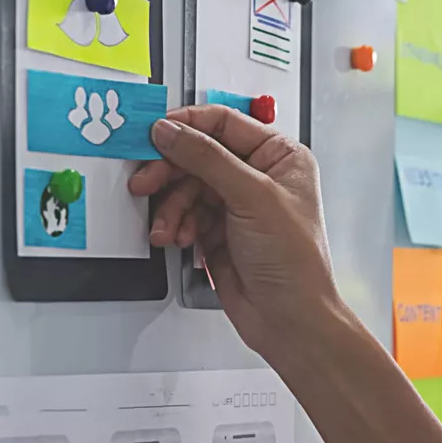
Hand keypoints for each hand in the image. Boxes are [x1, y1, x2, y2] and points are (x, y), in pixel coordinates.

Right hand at [133, 106, 342, 363]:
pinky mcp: (218, 231)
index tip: (154, 132)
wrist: (288, 319)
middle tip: (146, 182)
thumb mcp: (253, 197)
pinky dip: (175, 224)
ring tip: (167, 226)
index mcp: (280, 157)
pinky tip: (177, 238)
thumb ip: (207, 159)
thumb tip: (172, 131)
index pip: (225, 123)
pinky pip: (184, 214)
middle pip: (198, 155)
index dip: (187, 125)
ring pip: (186, 187)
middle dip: (170, 171)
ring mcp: (236, 205)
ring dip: (171, 206)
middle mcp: (258, 177)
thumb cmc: (295, 262)